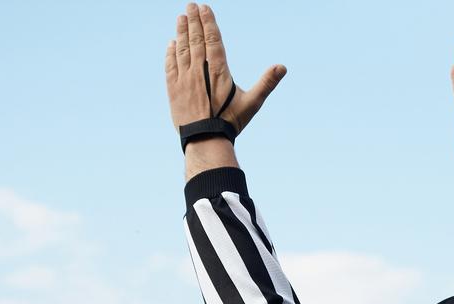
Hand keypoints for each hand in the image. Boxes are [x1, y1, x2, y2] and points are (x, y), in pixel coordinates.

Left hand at [165, 3, 286, 136]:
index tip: (204, 8)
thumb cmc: (231, 122)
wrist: (205, 140)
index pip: (212, 40)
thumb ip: (267, 83)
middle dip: (193, 20)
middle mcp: (198, 70)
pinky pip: (170, 65)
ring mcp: (184, 78)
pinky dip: (171, 52)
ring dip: (181, 31)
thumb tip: (282, 67)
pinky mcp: (173, 89)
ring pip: (182, 49)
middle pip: (195, 39)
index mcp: (218, 70)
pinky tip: (172, 43)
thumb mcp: (252, 103)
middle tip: (191, 5)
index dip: (208, 23)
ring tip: (181, 17)